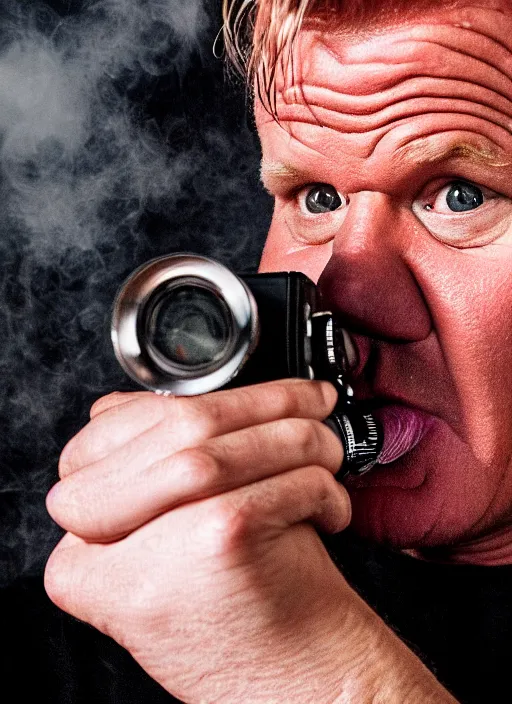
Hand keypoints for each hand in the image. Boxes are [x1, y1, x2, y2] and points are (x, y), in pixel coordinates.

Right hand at [45, 379, 356, 702]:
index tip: (226, 395)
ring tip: (323, 446)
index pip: (105, 432)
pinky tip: (327, 499)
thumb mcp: (163, 556)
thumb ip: (140, 481)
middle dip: (257, 401)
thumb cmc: (239, 615)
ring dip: (296, 431)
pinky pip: (277, 471)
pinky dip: (319, 476)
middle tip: (307, 401)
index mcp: (76, 557)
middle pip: (171, 425)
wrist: (295, 684)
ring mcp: (162, 544)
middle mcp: (102, 554)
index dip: (178, 400)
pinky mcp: (222, 539)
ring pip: (225, 442)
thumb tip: (164, 398)